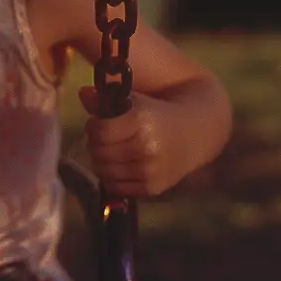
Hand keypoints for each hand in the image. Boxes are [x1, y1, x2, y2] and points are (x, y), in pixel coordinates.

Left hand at [80, 87, 199, 197]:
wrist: (197, 133)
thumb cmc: (160, 113)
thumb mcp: (136, 101)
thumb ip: (106, 99)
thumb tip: (83, 93)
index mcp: (142, 121)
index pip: (100, 131)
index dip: (95, 126)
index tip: (100, 122)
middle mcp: (146, 147)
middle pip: (98, 152)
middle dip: (96, 143)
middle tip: (106, 138)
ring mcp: (149, 170)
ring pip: (102, 171)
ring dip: (102, 160)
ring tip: (114, 150)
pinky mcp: (151, 188)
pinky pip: (115, 186)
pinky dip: (113, 177)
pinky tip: (123, 165)